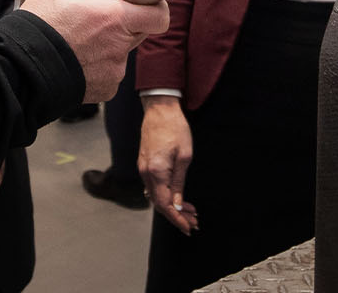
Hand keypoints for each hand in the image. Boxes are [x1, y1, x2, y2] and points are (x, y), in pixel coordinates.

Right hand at [18, 0, 171, 100]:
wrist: (22, 67)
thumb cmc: (41, 26)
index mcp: (116, 18)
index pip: (159, 16)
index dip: (156, 8)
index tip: (145, 3)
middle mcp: (120, 47)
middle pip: (139, 32)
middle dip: (126, 23)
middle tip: (101, 16)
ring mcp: (113, 71)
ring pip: (121, 53)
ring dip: (109, 45)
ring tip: (81, 38)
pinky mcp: (104, 89)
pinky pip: (109, 74)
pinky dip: (97, 66)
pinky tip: (77, 58)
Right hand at [138, 96, 198, 234]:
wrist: (160, 108)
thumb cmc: (175, 128)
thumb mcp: (184, 156)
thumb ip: (179, 183)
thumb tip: (176, 205)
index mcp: (156, 172)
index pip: (165, 205)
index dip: (177, 219)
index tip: (188, 228)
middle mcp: (145, 173)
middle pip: (159, 204)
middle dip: (176, 216)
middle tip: (194, 222)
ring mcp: (143, 169)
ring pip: (155, 196)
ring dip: (172, 207)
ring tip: (190, 213)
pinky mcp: (144, 164)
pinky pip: (153, 187)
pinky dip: (165, 196)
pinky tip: (177, 198)